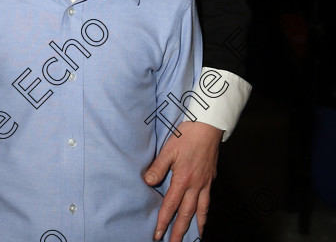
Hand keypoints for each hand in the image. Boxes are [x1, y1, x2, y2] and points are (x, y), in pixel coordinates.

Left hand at [144, 120, 222, 241]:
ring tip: (195, 237)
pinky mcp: (210, 178)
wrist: (208, 126)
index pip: (171, 205)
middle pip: (186, 214)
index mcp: (183, 179)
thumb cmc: (187, 135)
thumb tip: (148, 182)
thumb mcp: (168, 149)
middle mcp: (195, 185)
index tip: (158, 234)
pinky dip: (206, 211)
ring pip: (200, 210)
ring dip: (196, 225)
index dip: (164, 221)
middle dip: (179, 231)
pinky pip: (208, 200)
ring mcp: (204, 183)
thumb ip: (158, 167)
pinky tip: (204, 215)